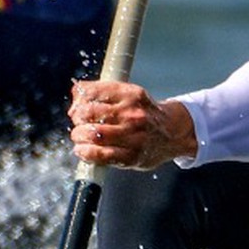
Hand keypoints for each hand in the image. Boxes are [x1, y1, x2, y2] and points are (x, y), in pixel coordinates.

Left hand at [69, 79, 198, 170]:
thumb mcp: (130, 96)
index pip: (92, 92)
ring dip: (78, 136)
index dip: (78, 100)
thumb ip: (103, 93)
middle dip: (77, 119)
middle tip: (79, 123)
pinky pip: (99, 154)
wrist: (173, 133)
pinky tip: (83, 150)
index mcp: (132, 94)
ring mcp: (134, 136)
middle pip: (88, 113)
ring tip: (80, 137)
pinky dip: (84, 152)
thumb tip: (75, 98)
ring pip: (92, 134)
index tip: (77, 107)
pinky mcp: (131, 156)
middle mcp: (133, 114)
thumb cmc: (144, 114)